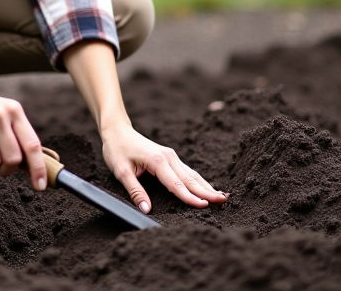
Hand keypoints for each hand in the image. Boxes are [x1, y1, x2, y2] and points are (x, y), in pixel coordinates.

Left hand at [100, 123, 226, 213]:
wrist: (117, 130)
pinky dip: (198, 180)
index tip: (204, 206)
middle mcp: (168, 157)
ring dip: (206, 186)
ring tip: (221, 196)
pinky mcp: (170, 157)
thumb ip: (135, 191)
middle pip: (190, 178)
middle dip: (207, 191)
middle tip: (223, 201)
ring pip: (192, 174)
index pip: (176, 184)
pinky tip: (206, 187)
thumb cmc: (117, 149)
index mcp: (157, 161)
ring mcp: (171, 156)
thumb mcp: (121, 172)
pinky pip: (187, 171)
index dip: (190, 197)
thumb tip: (146, 210)